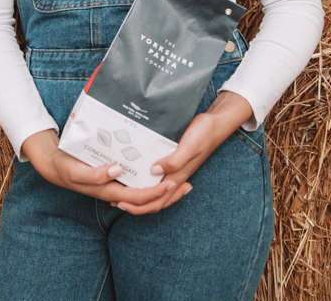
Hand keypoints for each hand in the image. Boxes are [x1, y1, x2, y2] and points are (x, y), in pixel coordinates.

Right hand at [21, 129, 190, 212]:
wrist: (54, 165)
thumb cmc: (65, 167)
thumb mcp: (76, 171)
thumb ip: (95, 174)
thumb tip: (118, 171)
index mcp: (109, 191)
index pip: (138, 198)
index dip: (156, 193)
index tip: (172, 182)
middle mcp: (115, 191)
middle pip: (146, 200)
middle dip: (167, 195)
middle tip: (187, 184)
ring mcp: (116, 185)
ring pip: (143, 193)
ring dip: (162, 190)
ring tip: (181, 180)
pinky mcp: (115, 177)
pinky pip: (137, 183)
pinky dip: (151, 180)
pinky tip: (160, 170)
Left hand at [110, 91, 253, 215]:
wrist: (215, 124)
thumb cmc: (203, 134)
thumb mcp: (189, 146)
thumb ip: (174, 161)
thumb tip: (154, 172)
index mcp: (177, 177)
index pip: (156, 201)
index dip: (137, 206)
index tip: (119, 202)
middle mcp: (175, 177)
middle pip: (154, 200)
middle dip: (134, 204)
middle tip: (115, 199)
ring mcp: (175, 170)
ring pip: (156, 191)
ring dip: (140, 194)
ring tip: (123, 189)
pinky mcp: (174, 161)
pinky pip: (158, 177)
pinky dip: (147, 181)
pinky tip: (138, 173)